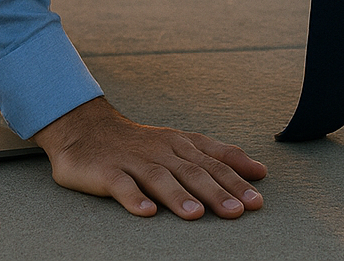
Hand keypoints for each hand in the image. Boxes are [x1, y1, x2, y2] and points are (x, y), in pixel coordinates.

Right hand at [32, 97, 266, 219]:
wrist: (84, 128)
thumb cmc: (139, 144)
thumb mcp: (181, 144)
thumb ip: (218, 157)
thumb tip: (260, 171)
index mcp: (180, 144)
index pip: (214, 160)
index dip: (237, 178)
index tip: (257, 198)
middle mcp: (161, 151)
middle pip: (193, 171)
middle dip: (217, 191)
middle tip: (238, 211)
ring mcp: (134, 161)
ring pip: (160, 177)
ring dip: (179, 195)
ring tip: (196, 214)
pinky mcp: (107, 171)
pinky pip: (121, 185)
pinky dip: (134, 198)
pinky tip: (147, 212)